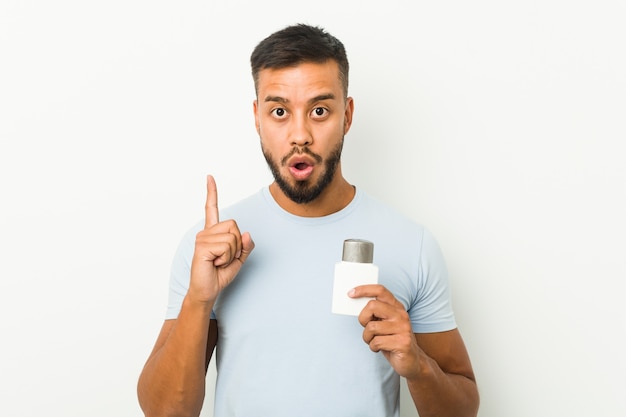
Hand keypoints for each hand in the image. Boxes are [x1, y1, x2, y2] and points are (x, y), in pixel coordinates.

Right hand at [188, 175, 254, 304]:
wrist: (208, 291)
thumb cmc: (219, 274)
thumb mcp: (239, 259)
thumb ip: (246, 246)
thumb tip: (247, 234)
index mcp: (213, 232)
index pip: (211, 209)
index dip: (212, 193)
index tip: (210, 177)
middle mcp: (205, 232)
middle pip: (235, 226)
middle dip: (237, 245)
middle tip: (225, 258)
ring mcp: (202, 238)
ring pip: (232, 238)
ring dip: (232, 254)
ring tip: (219, 261)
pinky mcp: (202, 246)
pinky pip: (226, 246)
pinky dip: (226, 258)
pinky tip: (215, 263)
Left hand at [350, 284, 421, 378]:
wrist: (412, 361)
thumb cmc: (393, 340)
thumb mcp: (384, 323)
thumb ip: (375, 313)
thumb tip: (355, 302)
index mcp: (396, 307)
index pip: (380, 290)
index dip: (364, 289)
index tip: (351, 293)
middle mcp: (401, 315)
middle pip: (372, 306)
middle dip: (363, 318)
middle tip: (366, 327)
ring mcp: (403, 328)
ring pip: (371, 327)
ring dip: (367, 337)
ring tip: (374, 341)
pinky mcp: (402, 343)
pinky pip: (376, 342)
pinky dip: (373, 347)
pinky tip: (380, 348)